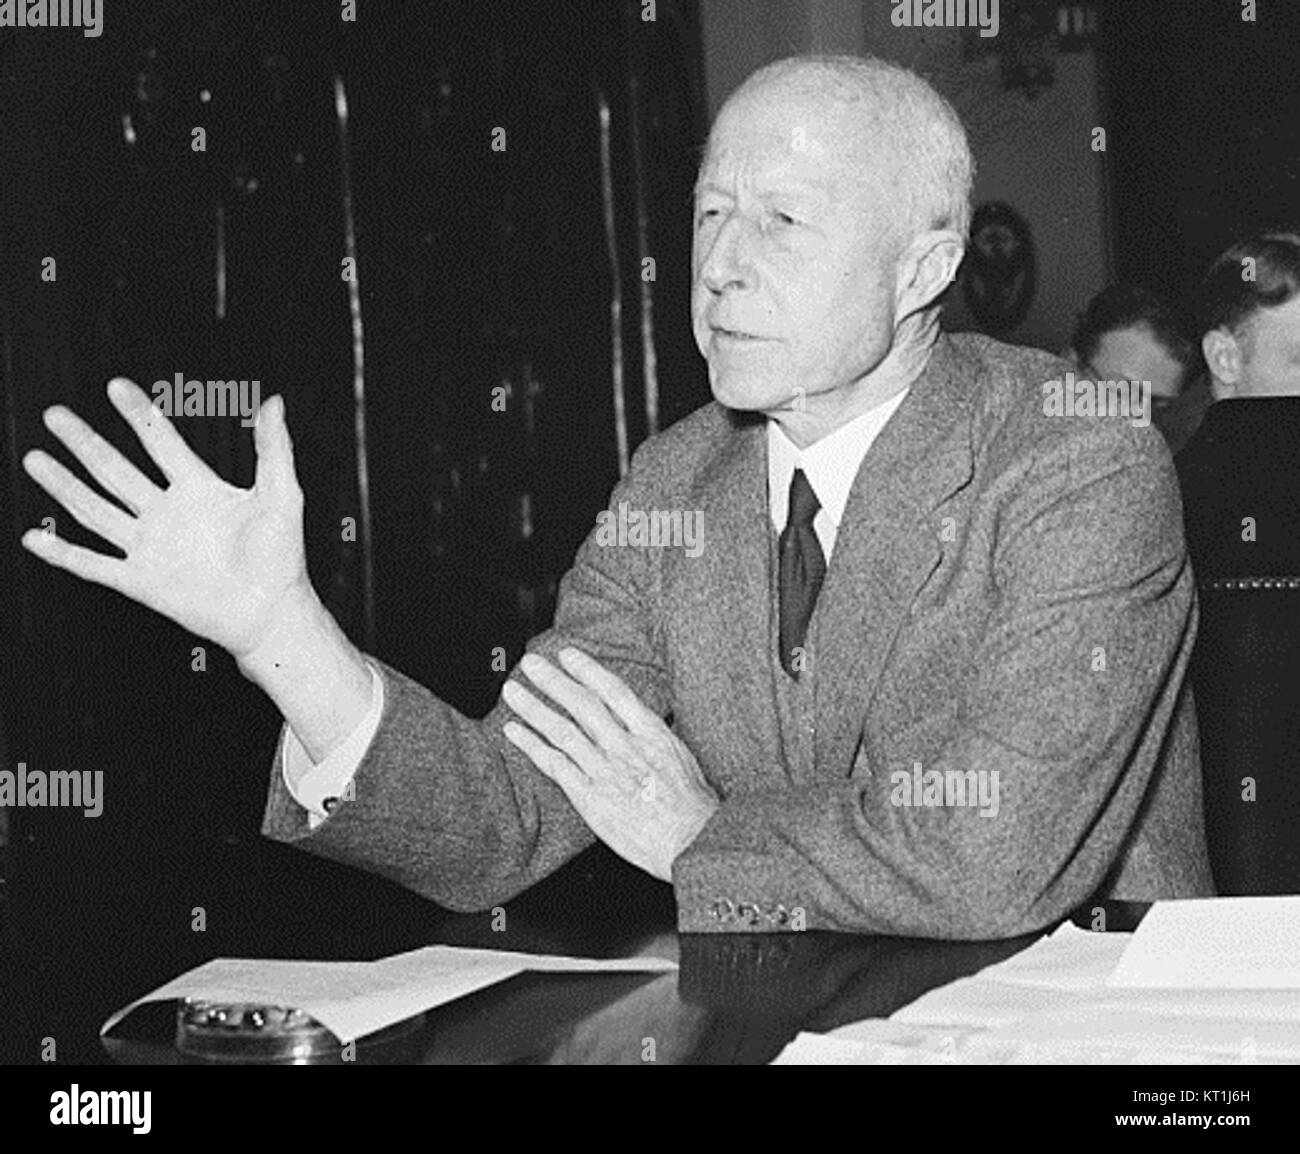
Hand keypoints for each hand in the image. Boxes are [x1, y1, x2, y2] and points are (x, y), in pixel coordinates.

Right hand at [21, 377, 308, 661]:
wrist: (271, 613)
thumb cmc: (281, 559)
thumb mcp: (282, 496)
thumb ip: (274, 448)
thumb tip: (274, 404)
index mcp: (200, 490)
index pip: (161, 442)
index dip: (139, 414)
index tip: (117, 386)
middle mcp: (169, 514)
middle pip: (116, 470)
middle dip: (85, 442)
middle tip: (56, 415)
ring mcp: (151, 547)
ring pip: (96, 509)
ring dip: (65, 485)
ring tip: (36, 458)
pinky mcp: (141, 581)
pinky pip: (93, 564)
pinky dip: (63, 552)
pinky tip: (35, 537)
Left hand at [501, 647, 719, 881]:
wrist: (692, 842)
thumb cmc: (693, 807)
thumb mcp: (682, 757)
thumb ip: (654, 735)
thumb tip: (638, 719)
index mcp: (652, 733)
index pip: (614, 691)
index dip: (588, 670)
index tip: (568, 655)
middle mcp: (625, 748)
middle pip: (582, 705)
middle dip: (554, 681)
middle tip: (531, 663)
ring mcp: (605, 771)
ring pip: (562, 731)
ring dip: (534, 708)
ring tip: (513, 691)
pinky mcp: (590, 797)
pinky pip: (554, 765)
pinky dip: (532, 745)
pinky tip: (514, 731)